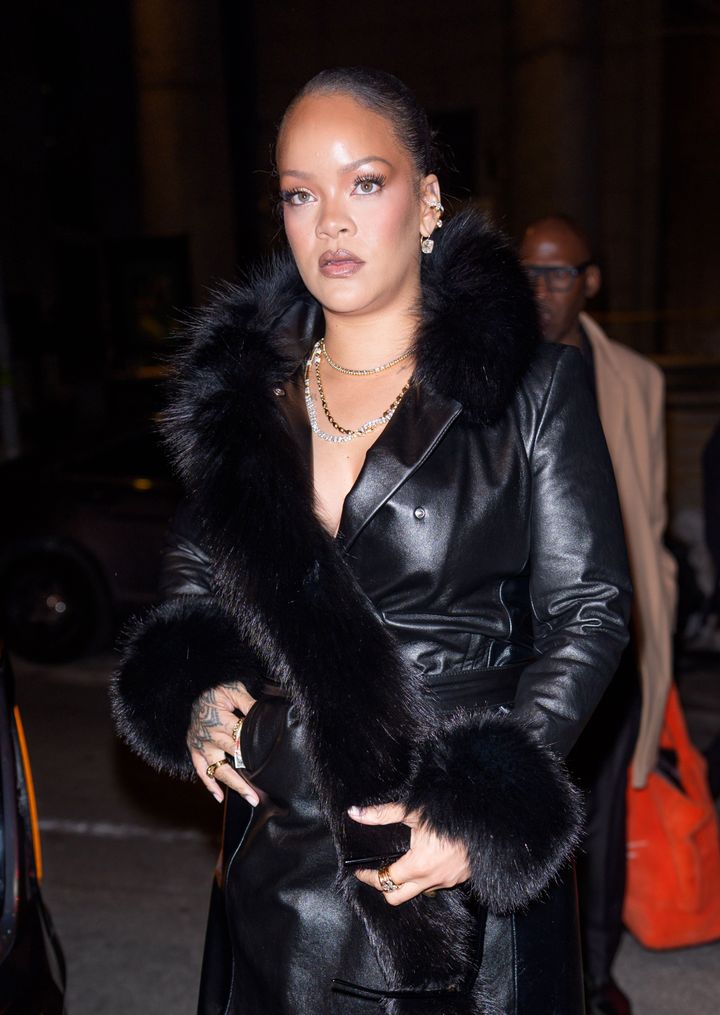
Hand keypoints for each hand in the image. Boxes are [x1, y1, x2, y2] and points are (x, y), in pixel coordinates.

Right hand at [187, 681, 258, 806]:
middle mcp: (210, 735)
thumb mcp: (232, 690)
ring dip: (235, 785)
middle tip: (264, 789)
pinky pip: (201, 771)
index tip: (266, 759)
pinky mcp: (194, 751)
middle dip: (249, 772)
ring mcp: (201, 746)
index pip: (240, 735)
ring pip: (219, 770)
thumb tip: (263, 713)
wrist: (189, 692)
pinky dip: (209, 786)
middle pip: (233, 756)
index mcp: (220, 719)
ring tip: (251, 798)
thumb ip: (247, 702)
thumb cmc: (215, 692)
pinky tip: (220, 798)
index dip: (252, 746)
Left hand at [349, 803, 469, 904]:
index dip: (368, 876)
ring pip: (419, 891)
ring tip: (402, 864)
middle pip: (397, 897)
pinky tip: (426, 861)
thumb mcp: (413, 812)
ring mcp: (447, 882)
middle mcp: (431, 880)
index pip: (384, 880)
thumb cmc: (449, 817)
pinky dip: (426, 877)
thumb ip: (382, 814)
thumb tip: (354, 813)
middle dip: (383, 887)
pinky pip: (436, 885)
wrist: (486, 823)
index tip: (359, 871)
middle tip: (376, 872)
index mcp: (418, 866)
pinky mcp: (459, 880)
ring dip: (408, 882)